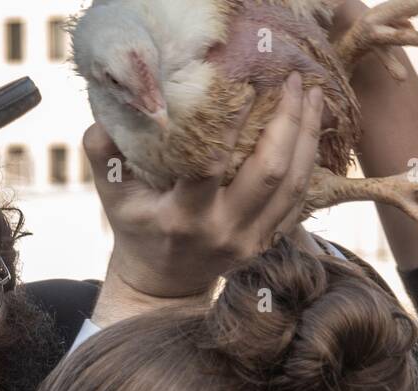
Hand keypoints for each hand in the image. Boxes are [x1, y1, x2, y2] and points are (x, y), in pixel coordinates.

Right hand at [86, 72, 324, 325]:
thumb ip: (104, 156)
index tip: (246, 85)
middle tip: (294, 80)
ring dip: (307, 137)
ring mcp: (250, 241)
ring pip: (293, 186)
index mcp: (183, 218)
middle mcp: (223, 231)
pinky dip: (309, 165)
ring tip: (313, 97)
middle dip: (288, 122)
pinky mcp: (266, 244)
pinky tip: (311, 131)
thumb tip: (104, 117)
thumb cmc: (136, 228)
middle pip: (270, 173)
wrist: (162, 282)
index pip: (212, 167)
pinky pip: (299, 203)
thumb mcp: (112, 197)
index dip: (232, 124)